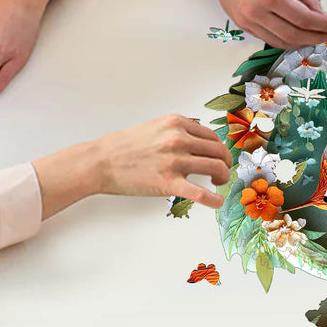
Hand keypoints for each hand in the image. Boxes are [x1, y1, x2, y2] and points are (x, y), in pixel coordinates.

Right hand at [33, 115, 232, 217]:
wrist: (100, 161)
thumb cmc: (125, 146)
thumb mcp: (156, 127)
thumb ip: (177, 132)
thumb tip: (199, 143)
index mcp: (176, 123)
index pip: (211, 136)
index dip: (219, 148)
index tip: (220, 156)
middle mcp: (179, 139)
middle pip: (218, 150)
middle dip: (225, 162)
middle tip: (223, 171)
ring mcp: (175, 160)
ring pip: (215, 167)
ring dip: (222, 176)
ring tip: (219, 182)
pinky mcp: (168, 182)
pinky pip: (200, 192)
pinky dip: (213, 199)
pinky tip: (218, 202)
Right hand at [203, 0, 326, 48]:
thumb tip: (322, 16)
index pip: (305, 19)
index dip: (325, 25)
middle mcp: (256, 12)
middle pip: (294, 36)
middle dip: (317, 38)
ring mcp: (247, 21)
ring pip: (281, 42)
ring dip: (302, 42)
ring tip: (316, 36)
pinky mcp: (241, 26)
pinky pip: (268, 39)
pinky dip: (286, 40)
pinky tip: (297, 34)